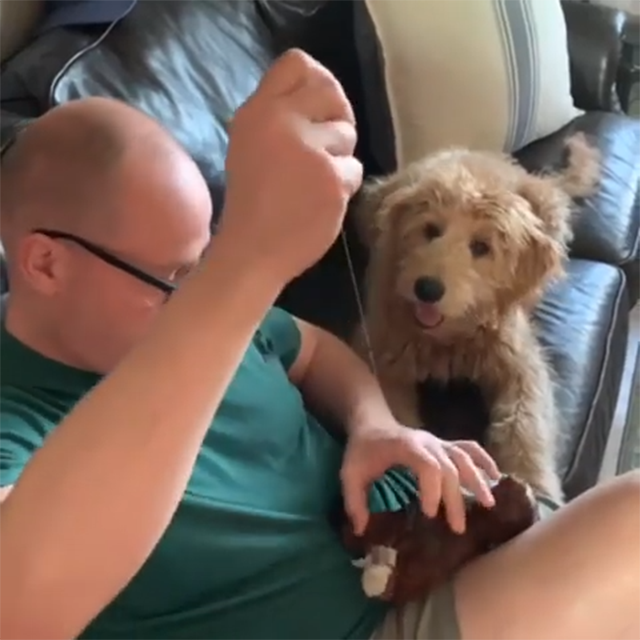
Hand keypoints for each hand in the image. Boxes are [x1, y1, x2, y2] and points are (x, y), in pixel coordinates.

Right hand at [221, 48, 362, 284]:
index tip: (314, 111)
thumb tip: (318, 95)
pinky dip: (343, 187)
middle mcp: (283, 121)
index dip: (314, 85)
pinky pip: (355, 169)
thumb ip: (279, 116)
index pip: (298, 64)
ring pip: (347, 135)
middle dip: (334, 119)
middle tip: (322, 148)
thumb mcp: (250, 144)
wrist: (252, 251)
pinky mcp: (333, 179)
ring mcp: (311, 150)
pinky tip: (320, 202)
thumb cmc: (251, 202)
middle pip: (331, 92)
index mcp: (257, 111)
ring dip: (337, 159)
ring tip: (312, 184)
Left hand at [340, 422, 500, 534]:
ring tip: (488, 504)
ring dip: (477, 479)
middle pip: (449, 467)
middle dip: (456, 497)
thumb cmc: (362, 450)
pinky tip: (496, 476)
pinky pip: (468, 448)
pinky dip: (483, 460)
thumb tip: (362, 530)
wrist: (370, 422)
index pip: (428, 466)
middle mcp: (427, 442)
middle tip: (457, 527)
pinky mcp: (443, 445)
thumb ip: (354, 501)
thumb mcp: (349, 474)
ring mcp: (437, 441)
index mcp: (406, 447)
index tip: (431, 514)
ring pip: (464, 457)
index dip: (433, 489)